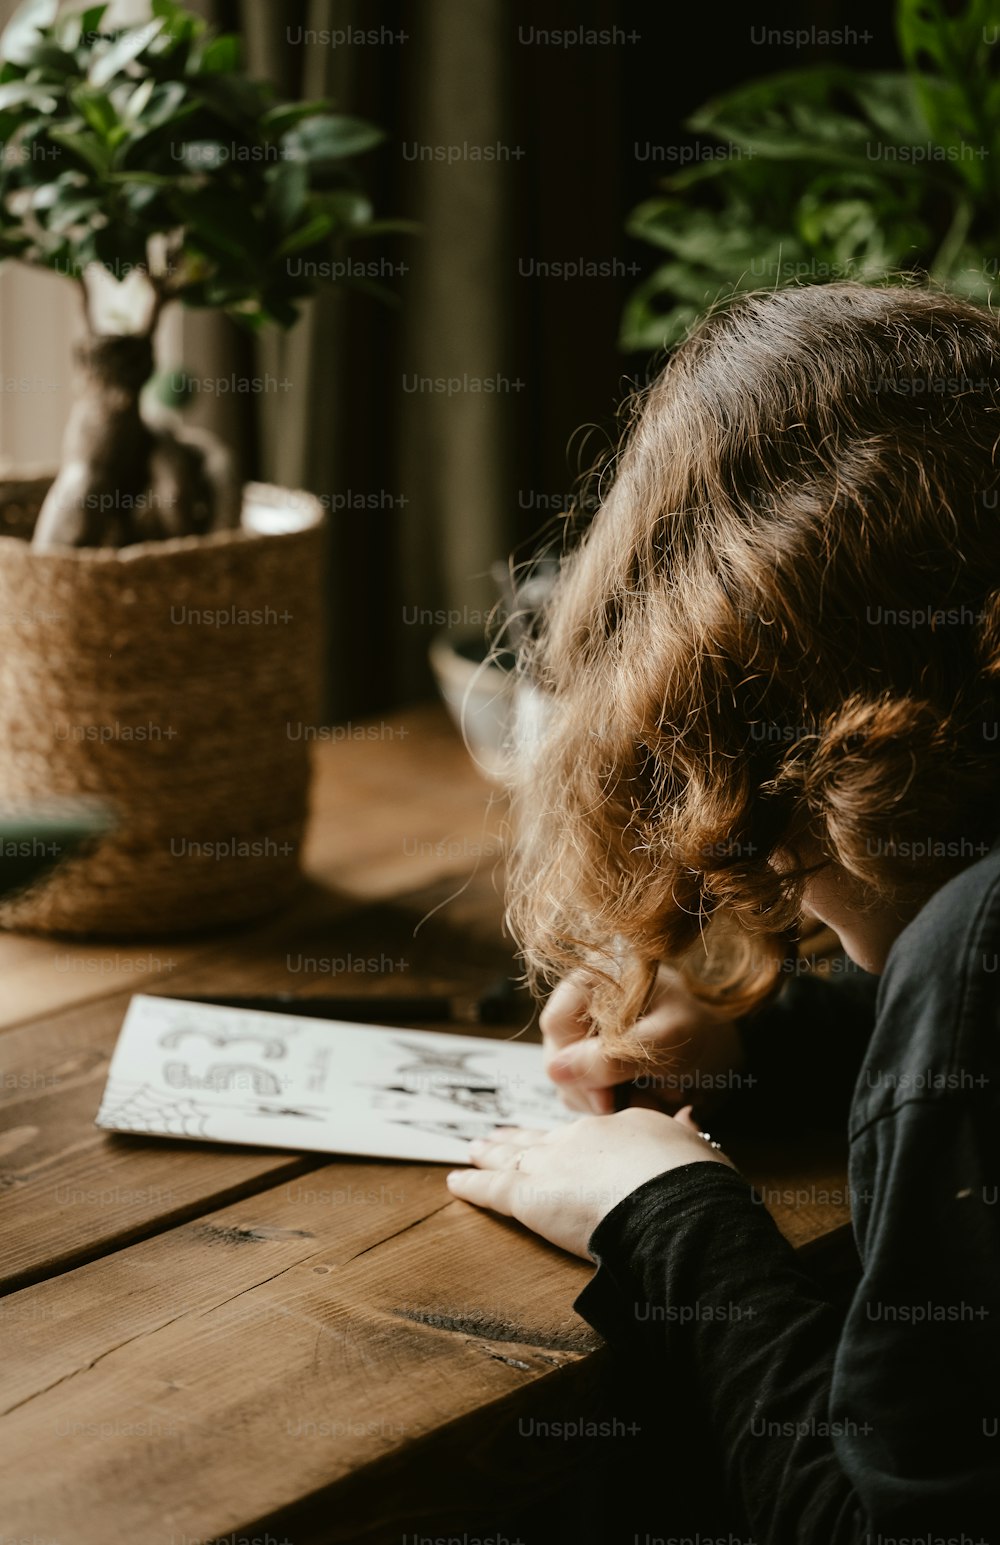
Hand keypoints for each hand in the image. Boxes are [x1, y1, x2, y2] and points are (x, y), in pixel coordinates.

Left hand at [445, 1104, 734, 1259]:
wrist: (674, 1203)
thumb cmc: (695, 1184)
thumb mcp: (699, 1151)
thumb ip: (685, 1134)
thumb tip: (688, 1116)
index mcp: (622, 1128)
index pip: (591, 1132)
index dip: (575, 1137)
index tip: (564, 1136)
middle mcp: (581, 1138)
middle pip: (542, 1137)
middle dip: (519, 1136)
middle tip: (499, 1134)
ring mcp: (552, 1165)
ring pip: (513, 1156)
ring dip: (490, 1153)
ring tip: (472, 1149)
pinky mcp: (530, 1196)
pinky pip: (492, 1188)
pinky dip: (471, 1185)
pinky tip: (454, 1182)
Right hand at [540, 964, 745, 1115]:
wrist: (735, 1052)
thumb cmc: (706, 1032)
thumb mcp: (666, 1041)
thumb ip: (612, 1056)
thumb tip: (556, 1071)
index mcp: (597, 978)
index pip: (557, 1025)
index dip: (574, 1063)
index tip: (608, 1096)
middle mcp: (586, 1003)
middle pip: (559, 1058)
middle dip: (597, 1091)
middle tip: (638, 1104)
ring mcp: (592, 1034)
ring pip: (573, 1081)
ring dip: (610, 1102)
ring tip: (654, 1100)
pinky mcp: (602, 1062)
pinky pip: (592, 1093)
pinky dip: (619, 1105)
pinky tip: (649, 1101)